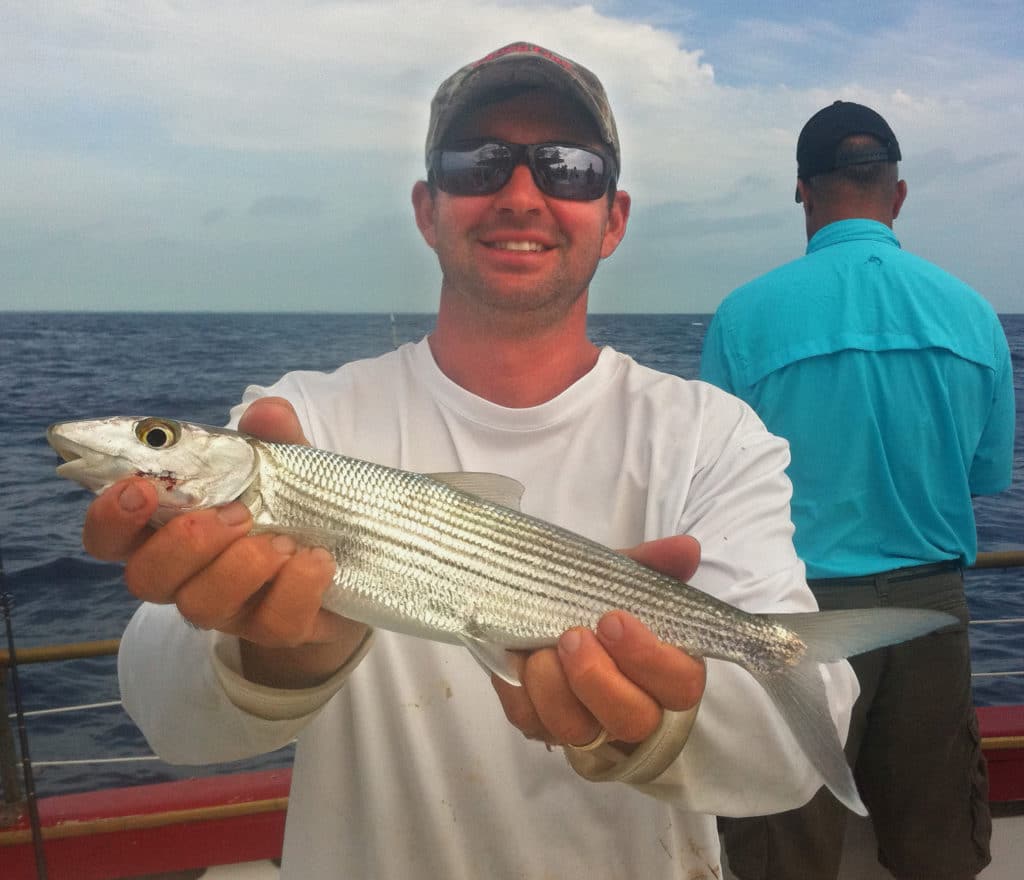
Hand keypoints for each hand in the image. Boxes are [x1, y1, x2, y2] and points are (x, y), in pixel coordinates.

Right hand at [81, 398, 365, 684]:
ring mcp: (228, 610)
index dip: (110, 517)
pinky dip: (298, 586)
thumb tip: (266, 412)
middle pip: (145, 578)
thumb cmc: (291, 507)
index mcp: (169, 530)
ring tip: (284, 540)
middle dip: (186, 541)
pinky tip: (316, 559)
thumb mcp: (284, 466)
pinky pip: (274, 623)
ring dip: (243, 566)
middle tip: (238, 513)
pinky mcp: (276, 632)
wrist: (349, 563)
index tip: (141, 488)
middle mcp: (186, 577)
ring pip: (200, 606)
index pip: (109, 537)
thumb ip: (271, 437)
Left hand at [492, 534, 705, 748]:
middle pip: (634, 721)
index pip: (681, 685)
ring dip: (555, 688)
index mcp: (664, 669)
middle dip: (598, 679)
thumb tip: (686, 549)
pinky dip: (521, 690)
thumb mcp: (619, 575)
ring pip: (579, 731)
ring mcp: (588, 724)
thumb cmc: (592, 597)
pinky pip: (532, 723)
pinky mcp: (543, 727)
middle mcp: (633, 706)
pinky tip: (518, 660)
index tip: (613, 619)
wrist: (534, 602)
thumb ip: (653, 564)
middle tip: (573, 636)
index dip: (650, 659)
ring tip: (541, 650)